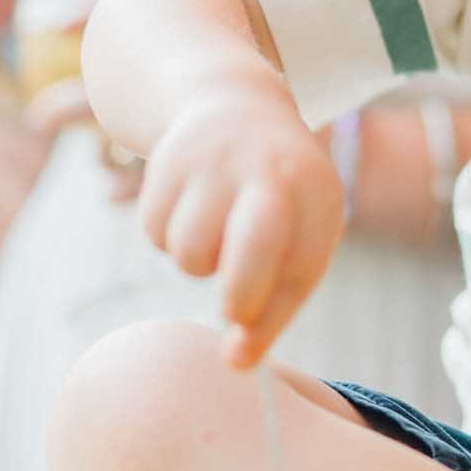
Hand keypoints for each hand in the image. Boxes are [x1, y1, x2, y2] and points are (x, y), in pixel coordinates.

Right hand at [137, 82, 345, 366]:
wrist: (234, 104)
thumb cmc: (277, 197)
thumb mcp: (299, 237)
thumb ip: (276, 304)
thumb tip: (237, 365)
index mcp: (314, 189)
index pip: (300, 267)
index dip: (269, 318)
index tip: (242, 352)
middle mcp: (269, 169)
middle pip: (251, 251)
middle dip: (239, 295)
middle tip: (234, 307)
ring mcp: (216, 161)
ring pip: (191, 254)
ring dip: (197, 262)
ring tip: (216, 232)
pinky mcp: (168, 160)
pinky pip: (156, 235)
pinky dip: (168, 235)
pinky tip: (190, 204)